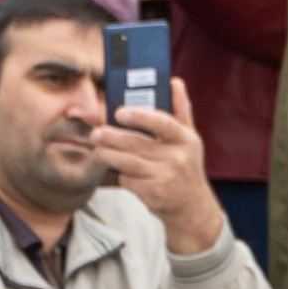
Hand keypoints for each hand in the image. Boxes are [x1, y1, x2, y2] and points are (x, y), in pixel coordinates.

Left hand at [92, 74, 224, 256]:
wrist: (191, 206)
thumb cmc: (187, 165)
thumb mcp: (190, 138)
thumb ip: (181, 109)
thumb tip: (174, 81)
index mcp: (185, 139)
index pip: (162, 122)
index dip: (139, 116)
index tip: (119, 112)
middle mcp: (177, 158)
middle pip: (137, 144)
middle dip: (111, 137)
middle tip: (96, 132)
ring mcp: (164, 178)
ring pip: (127, 163)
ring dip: (108, 155)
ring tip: (97, 149)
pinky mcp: (153, 195)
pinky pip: (128, 181)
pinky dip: (120, 175)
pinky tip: (115, 170)